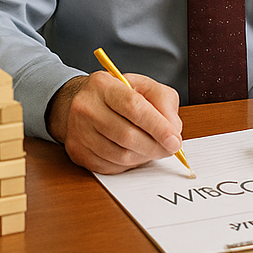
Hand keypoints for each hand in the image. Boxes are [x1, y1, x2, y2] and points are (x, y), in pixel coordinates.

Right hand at [46, 71, 183, 173]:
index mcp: (103, 85)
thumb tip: (173, 130)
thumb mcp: (146, 87)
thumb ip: (164, 103)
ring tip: (156, 150)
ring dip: (145, 157)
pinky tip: (137, 154)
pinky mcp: (77, 152)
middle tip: (171, 148)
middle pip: (126, 135)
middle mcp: (85, 107)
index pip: (134, 108)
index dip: (158, 127)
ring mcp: (78, 132)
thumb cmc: (120, 94)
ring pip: (119, 155)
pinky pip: (109, 167)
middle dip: (155, 146)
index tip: (175, 140)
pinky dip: (129, 164)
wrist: (84, 103)